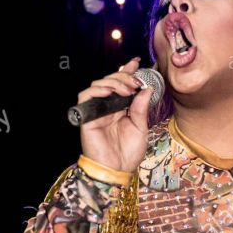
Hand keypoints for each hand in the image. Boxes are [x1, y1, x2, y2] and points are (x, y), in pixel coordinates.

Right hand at [77, 56, 152, 172]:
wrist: (117, 170)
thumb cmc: (128, 153)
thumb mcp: (141, 128)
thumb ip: (141, 108)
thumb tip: (147, 89)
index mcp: (121, 109)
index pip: (122, 85)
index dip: (127, 72)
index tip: (136, 62)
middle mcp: (108, 108)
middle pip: (110, 81)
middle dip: (123, 77)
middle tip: (135, 83)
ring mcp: (97, 111)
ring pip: (98, 85)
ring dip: (113, 82)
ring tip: (126, 89)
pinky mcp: (87, 117)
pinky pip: (86, 96)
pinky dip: (96, 90)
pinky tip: (109, 91)